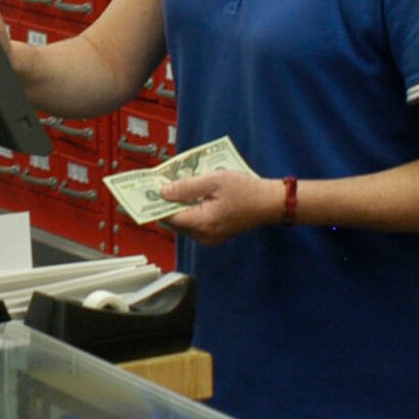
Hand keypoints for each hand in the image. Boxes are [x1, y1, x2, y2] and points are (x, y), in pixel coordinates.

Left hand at [161, 171, 278, 246]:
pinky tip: (192, 196)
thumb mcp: (214, 181)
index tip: (148, 190)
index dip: (156, 203)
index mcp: (203, 223)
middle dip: (167, 203)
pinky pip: (195, 223)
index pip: (169, 217)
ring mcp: (210, 238)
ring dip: (179, 206)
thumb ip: (186, 187)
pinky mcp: (215, 235)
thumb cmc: (246, 190)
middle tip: (162, 184)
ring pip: (184, 223)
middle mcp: (204, 235)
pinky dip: (190, 210)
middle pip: (174, 221)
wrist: (271, 203)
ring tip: (178, 187)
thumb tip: (163, 192)